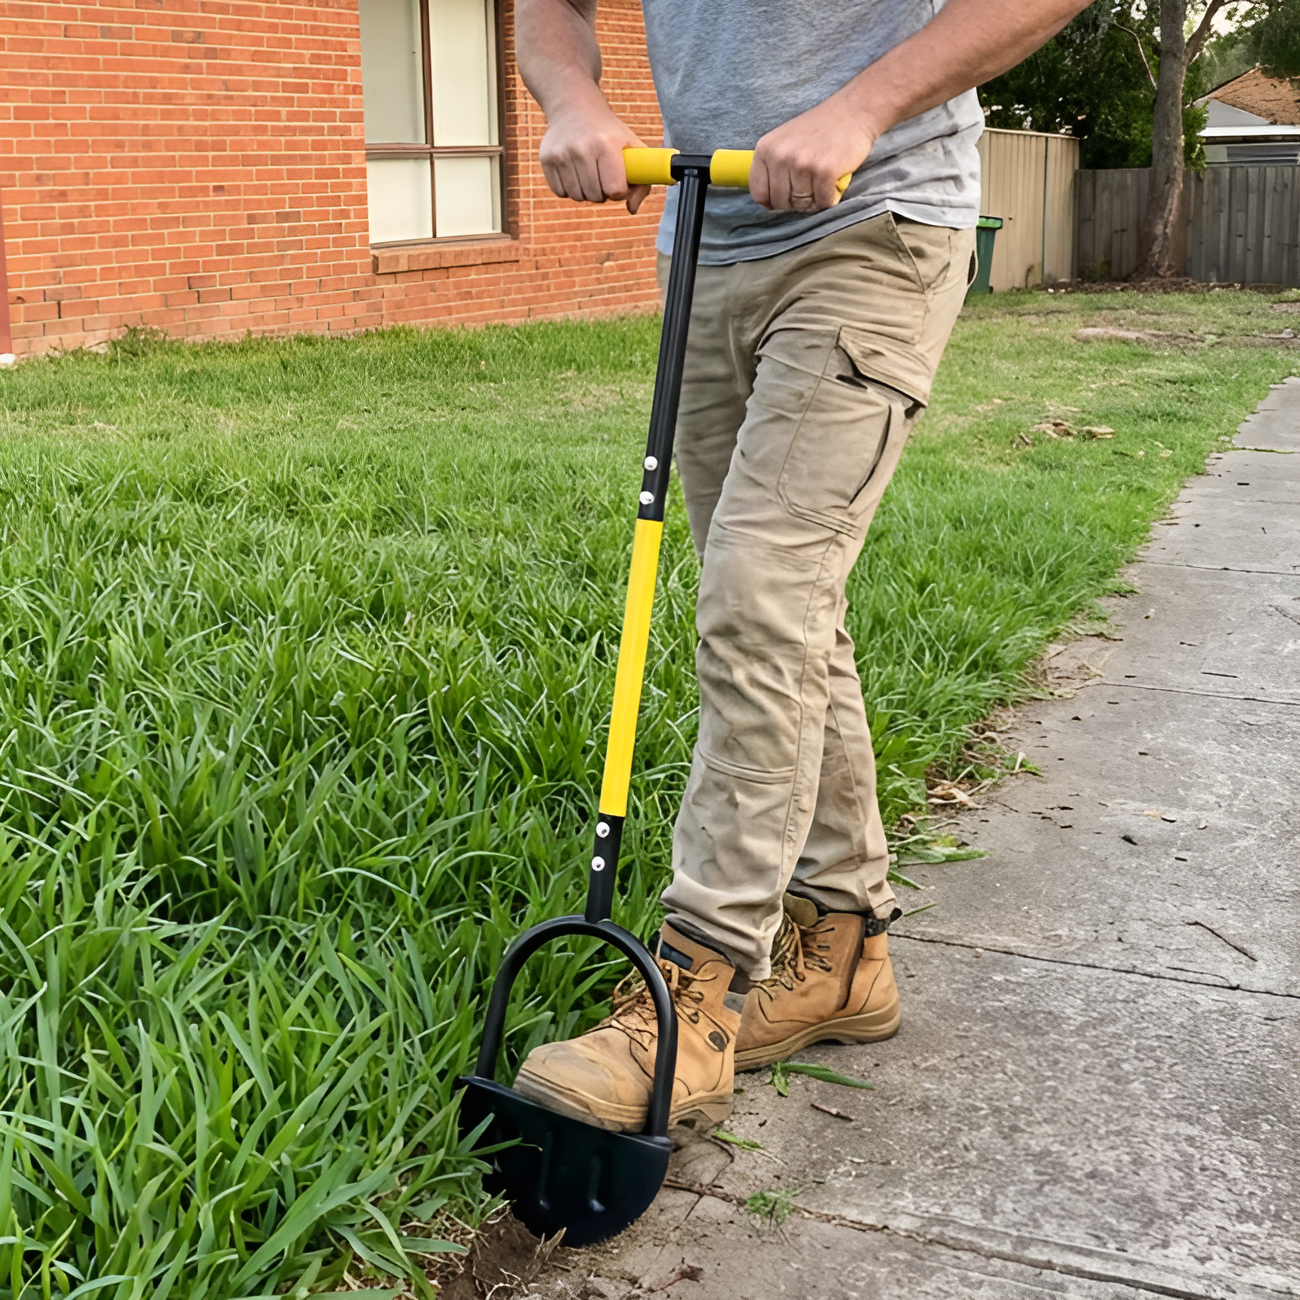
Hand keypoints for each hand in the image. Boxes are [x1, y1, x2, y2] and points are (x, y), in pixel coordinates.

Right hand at [538, 90, 652, 213]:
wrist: (574, 105)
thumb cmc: (608, 131)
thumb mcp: (631, 146)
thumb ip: (641, 180)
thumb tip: (631, 209)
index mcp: (607, 144)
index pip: (615, 190)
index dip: (619, 191)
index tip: (619, 182)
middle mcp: (582, 148)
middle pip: (595, 196)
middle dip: (602, 193)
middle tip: (603, 177)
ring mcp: (561, 153)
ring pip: (577, 196)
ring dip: (585, 192)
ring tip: (589, 174)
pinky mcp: (546, 158)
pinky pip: (560, 192)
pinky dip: (569, 189)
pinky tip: (574, 172)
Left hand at [749, 97, 875, 212]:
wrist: (853, 110)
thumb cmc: (819, 128)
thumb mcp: (784, 140)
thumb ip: (772, 167)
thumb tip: (766, 202)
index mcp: (765, 149)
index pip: (758, 194)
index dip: (773, 201)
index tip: (787, 194)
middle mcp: (780, 156)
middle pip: (780, 203)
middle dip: (796, 202)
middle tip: (810, 185)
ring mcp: (802, 163)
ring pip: (802, 205)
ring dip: (814, 199)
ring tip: (822, 180)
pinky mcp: (825, 171)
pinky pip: (823, 202)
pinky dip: (830, 198)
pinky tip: (833, 181)